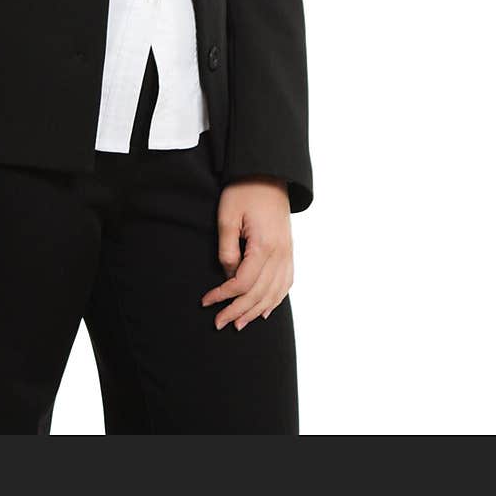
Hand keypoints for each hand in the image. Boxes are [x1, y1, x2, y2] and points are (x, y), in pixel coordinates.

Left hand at [201, 177, 292, 330]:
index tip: (206, 302)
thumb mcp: (227, 216)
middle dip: (237, 311)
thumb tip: (228, 276)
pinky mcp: (289, 249)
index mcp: (264, 245)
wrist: (268, 172)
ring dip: (256, 311)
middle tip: (219, 323)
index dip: (223, 296)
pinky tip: (265, 309)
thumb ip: (227, 249)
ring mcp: (287, 252)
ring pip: (274, 293)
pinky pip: (286, 282)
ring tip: (239, 323)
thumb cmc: (244, 190)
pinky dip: (276, 299)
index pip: (242, 283)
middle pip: (258, 293)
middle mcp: (280, 253)